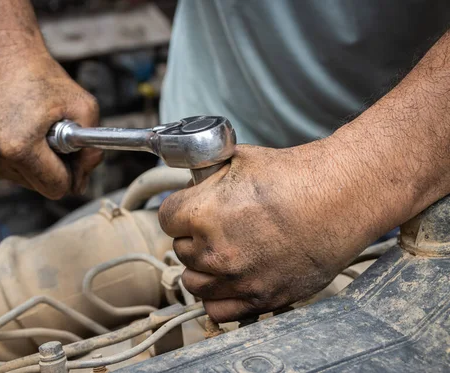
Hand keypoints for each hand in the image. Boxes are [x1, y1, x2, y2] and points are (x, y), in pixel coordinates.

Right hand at [0, 50, 101, 198]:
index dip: (71, 175)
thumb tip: (82, 184)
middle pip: (38, 187)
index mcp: (20, 148)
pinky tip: (13, 127)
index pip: (56, 189)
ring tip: (30, 128)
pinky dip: (12, 155)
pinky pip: (1, 167)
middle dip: (51, 168)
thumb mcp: (83, 107)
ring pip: (19, 179)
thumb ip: (91, 151)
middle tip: (52, 135)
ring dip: (31, 162)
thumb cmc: (41, 76)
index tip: (72, 156)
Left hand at [158, 143, 391, 321]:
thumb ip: (204, 175)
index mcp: (202, 214)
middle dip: (193, 238)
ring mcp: (238, 279)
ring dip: (202, 268)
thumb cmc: (294, 176)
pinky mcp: (261, 299)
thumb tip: (190, 182)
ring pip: (193, 283)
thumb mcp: (238, 160)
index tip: (191, 211)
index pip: (166, 218)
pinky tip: (228, 280)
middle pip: (179, 250)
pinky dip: (218, 297)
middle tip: (215, 228)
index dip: (180, 211)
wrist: (339, 198)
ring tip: (222, 253)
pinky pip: (218, 310)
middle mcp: (215, 251)